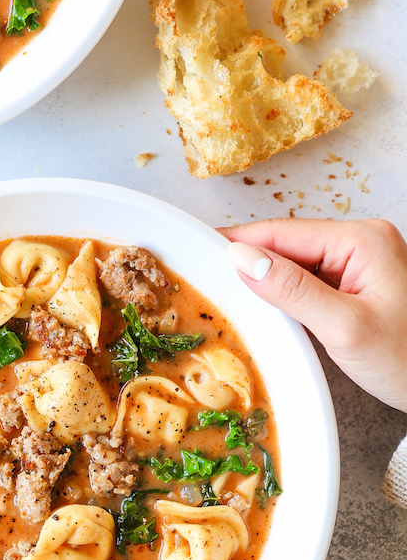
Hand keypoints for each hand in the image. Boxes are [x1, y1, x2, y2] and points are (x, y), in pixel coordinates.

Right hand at [218, 218, 406, 412]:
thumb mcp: (344, 327)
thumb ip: (291, 290)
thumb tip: (242, 259)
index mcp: (362, 240)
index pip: (282, 232)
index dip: (236, 242)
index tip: (196, 251)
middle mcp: (361, 243)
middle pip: (285, 245)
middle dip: (247, 263)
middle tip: (203, 280)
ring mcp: (359, 265)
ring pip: (293, 265)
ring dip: (263, 282)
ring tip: (225, 296)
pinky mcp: (355, 288)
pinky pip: (308, 283)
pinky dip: (283, 296)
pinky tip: (263, 311)